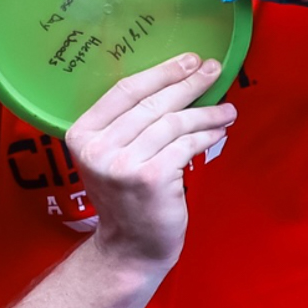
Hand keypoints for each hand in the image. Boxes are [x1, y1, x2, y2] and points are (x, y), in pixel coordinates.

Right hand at [65, 55, 235, 268]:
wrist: (130, 248)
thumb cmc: (127, 198)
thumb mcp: (111, 157)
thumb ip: (128, 124)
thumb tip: (175, 80)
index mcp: (82, 135)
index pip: (124, 90)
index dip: (161, 72)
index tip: (188, 60)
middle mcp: (98, 148)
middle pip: (152, 103)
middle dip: (188, 83)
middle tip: (214, 69)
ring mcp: (123, 165)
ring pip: (173, 123)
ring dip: (205, 112)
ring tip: (226, 109)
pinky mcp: (151, 178)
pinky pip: (186, 145)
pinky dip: (206, 135)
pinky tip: (219, 130)